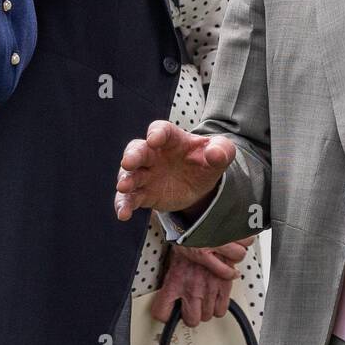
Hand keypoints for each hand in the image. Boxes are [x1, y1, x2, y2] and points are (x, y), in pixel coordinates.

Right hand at [114, 120, 234, 220]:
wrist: (201, 183)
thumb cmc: (208, 159)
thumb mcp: (221, 152)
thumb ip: (221, 150)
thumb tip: (215, 154)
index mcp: (172, 139)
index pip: (161, 130)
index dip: (157, 133)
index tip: (154, 139)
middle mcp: (154, 153)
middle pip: (138, 150)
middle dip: (132, 155)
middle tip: (128, 162)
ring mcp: (146, 174)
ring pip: (130, 174)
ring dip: (125, 180)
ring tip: (123, 187)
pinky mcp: (144, 193)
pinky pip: (130, 198)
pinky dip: (124, 204)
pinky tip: (124, 214)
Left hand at [150, 239, 253, 326]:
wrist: (209, 223)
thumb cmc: (191, 235)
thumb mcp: (175, 253)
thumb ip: (175, 272)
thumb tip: (173, 283)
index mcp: (174, 280)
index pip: (162, 312)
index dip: (165, 314)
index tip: (168, 312)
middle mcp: (191, 288)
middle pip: (192, 320)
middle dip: (194, 313)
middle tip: (194, 303)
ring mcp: (208, 288)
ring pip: (209, 315)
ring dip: (208, 307)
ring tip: (207, 296)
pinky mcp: (225, 285)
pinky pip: (223, 308)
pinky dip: (221, 303)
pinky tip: (218, 293)